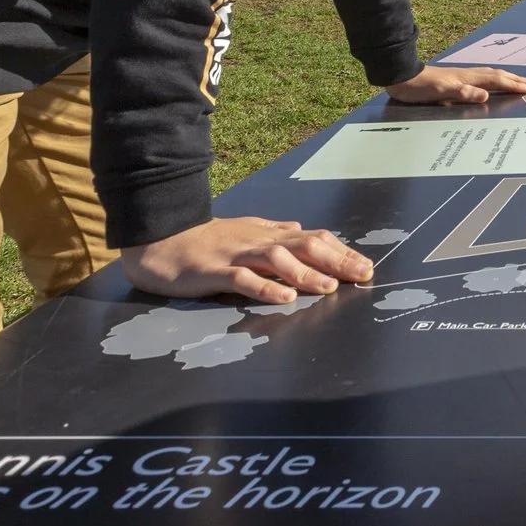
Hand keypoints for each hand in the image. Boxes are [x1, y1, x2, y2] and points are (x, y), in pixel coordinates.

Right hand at [120, 217, 372, 304]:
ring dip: (306, 273)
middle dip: (336, 260)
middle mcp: (258, 242)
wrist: (160, 239)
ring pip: (277, 260)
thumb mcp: (245, 231)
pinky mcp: (215, 272)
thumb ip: (273, 231)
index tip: (366, 266)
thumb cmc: (205, 239)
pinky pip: (243, 279)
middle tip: (362, 275)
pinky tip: (285, 297)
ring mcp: (237, 256)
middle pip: (303, 246)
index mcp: (267, 235)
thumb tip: (300, 228)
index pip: (312, 239)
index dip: (341, 251)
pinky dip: (266, 287)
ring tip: (329, 286)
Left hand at [385, 63, 525, 104]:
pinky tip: (490, 83)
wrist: (401, 77)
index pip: (496, 81)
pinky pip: (482, 78)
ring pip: (490, 75)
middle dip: (516, 79)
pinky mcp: (455, 79)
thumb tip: (485, 95)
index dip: (514, 85)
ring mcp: (462, 76)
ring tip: (518, 81)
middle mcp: (468, 75)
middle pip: (497, 75)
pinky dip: (493, 80)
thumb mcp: (440, 93)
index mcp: (468, 79)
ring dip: (507, 78)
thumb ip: (463, 93)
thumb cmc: (420, 88)